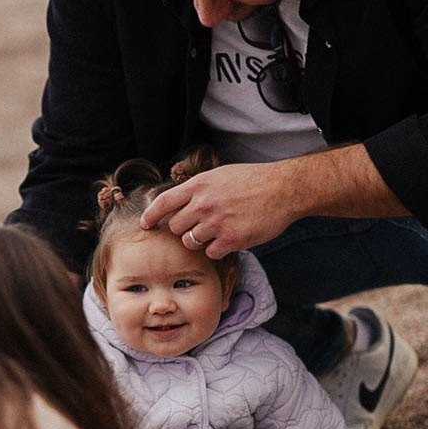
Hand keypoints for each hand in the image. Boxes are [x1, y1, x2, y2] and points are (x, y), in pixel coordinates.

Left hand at [140, 161, 298, 258]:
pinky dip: (217, 250)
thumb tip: (179, 201)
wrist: (283, 189)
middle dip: (183, 230)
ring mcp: (216, 222)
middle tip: (198, 227)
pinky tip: (229, 240)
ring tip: (217, 232)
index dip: (151, 215)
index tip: (146, 224)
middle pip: (175, 227)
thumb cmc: (253, 180)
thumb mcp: (219, 175)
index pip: (163, 202)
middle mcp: (203, 204)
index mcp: (199, 185)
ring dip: (199, 241)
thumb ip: (198, 188)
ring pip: (190, 242)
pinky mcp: (231, 239)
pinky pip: (210, 253)